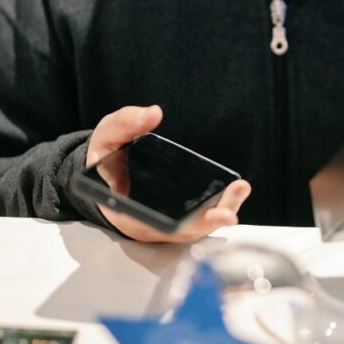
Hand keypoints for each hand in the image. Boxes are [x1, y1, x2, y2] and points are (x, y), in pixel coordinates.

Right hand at [86, 105, 250, 243]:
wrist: (103, 170)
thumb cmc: (105, 158)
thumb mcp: (108, 136)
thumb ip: (125, 124)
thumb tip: (153, 113)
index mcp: (124, 211)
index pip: (152, 224)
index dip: (176, 225)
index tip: (197, 217)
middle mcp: (147, 222)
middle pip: (180, 230)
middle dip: (206, 222)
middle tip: (228, 213)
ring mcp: (164, 219)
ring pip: (194, 225)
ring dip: (219, 212)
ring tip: (239, 190)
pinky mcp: (176, 213)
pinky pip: (198, 216)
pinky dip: (217, 205)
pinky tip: (235, 190)